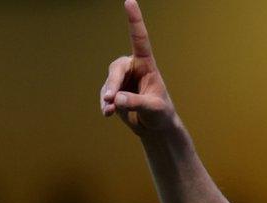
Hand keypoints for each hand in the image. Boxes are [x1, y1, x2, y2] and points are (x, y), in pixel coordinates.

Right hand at [100, 0, 177, 135]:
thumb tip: (116, 99)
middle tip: (111, 100)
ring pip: (109, 83)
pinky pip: (105, 94)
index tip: (130, 1)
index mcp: (147, 65)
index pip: (140, 39)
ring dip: (108, 97)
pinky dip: (105, 104)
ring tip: (111, 111)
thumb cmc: (161, 114)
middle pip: (116, 69)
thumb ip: (136, 103)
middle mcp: (133, 68)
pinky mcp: (114, 91)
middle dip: (113, 84)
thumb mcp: (154, 109)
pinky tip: (108, 113)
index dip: (134, 20)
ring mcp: (122, 79)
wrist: (155, 127)